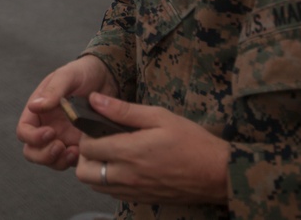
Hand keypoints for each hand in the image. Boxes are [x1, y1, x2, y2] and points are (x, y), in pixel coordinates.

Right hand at [17, 56, 118, 169]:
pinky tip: (86, 152)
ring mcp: (63, 138)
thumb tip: (34, 106)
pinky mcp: (78, 145)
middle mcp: (47, 127)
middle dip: (43, 155)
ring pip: (50, 161)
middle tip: (60, 146)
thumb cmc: (83, 73)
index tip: (50, 132)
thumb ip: (53, 90)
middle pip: (32, 152)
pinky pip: (71, 161)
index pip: (24, 131)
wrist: (107, 77)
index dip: (32, 137)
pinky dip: (75, 162)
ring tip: (74, 151)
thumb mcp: (68, 76)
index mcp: (38, 111)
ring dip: (59, 161)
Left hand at [74, 93, 229, 205]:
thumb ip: (123, 110)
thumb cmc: (191, 141)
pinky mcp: (140, 199)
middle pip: (84, 172)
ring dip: (94, 170)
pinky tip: (121, 167)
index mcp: (129, 152)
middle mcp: (127, 175)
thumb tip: (94, 99)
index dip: (85, 135)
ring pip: (95, 186)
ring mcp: (133, 191)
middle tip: (98, 141)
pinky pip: (111, 194)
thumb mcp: (159, 116)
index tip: (95, 126)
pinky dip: (108, 182)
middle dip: (84, 155)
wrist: (217, 174)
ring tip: (109, 153)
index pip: (86, 148)